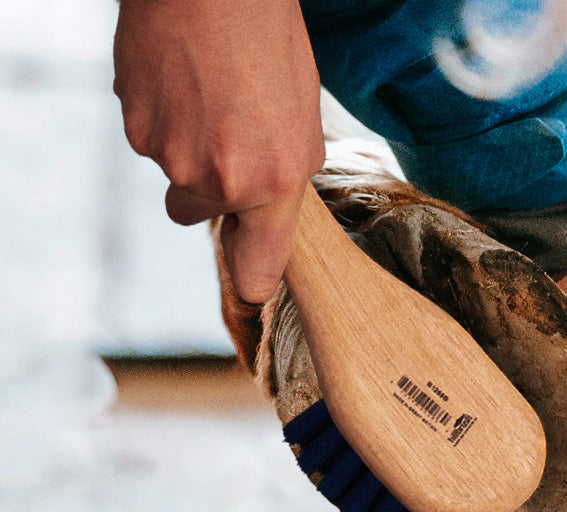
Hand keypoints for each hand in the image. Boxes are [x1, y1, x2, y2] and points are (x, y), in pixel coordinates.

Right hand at [113, 0, 326, 301]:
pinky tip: (179, 79)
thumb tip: (262, 223)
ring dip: (184, 145)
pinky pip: (146, 139)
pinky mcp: (135, 127)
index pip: (256, 270)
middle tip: (223, 134)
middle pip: (196, 215)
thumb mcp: (303, 124)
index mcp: (273, 185)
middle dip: (207, 188)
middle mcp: (218, 181)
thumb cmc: (268, 42)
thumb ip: (282, 184)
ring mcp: (170, 157)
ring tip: (205, 93)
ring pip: (171, 174)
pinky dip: (159, 116)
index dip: (253, 281)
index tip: (253, 286)